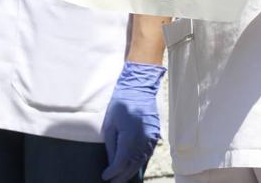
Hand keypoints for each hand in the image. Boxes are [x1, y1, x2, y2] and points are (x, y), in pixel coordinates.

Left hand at [102, 61, 165, 182]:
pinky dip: (140, 161)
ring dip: (131, 171)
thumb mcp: (110, 125)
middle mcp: (142, 139)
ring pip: (141, 161)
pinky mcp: (155, 134)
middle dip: (121, 176)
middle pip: (131, 165)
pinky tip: (133, 165)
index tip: (104, 176)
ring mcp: (151, 137)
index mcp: (129, 137)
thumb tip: (111, 163)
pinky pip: (148, 153)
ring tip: (121, 177)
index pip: (120, 163)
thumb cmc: (120, 104)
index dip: (112, 172)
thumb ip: (111, 146)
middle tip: (112, 182)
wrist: (139, 88)